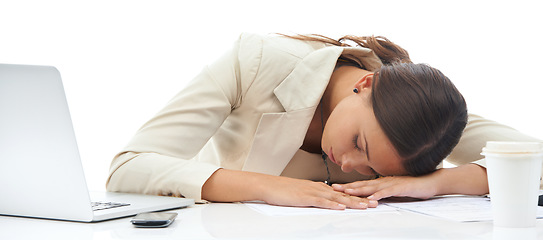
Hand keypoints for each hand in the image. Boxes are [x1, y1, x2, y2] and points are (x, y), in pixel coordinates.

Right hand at [260, 176, 378, 209]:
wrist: (268, 185)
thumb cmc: (282, 190)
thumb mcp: (301, 193)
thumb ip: (313, 196)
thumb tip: (323, 201)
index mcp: (318, 187)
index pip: (341, 193)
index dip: (356, 196)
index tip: (368, 199)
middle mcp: (318, 188)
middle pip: (343, 195)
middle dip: (359, 199)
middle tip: (374, 203)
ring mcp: (312, 192)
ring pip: (335, 198)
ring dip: (351, 203)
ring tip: (364, 206)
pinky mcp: (304, 198)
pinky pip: (321, 202)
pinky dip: (332, 205)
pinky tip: (341, 208)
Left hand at [332, 175, 438, 200]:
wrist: (430, 182)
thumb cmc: (412, 186)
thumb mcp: (394, 190)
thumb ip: (382, 192)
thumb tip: (371, 198)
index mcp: (381, 181)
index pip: (361, 184)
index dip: (348, 186)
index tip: (335, 188)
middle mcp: (383, 180)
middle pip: (362, 184)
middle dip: (347, 186)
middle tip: (334, 188)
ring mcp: (391, 183)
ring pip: (372, 187)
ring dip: (359, 189)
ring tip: (347, 192)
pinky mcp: (400, 187)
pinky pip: (388, 191)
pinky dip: (379, 194)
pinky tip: (372, 198)